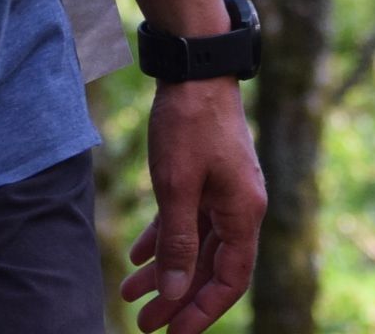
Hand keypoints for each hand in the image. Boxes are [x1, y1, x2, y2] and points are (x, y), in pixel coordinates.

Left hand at [119, 76, 265, 332]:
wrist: (195, 67)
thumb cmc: (190, 123)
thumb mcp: (177, 186)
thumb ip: (178, 242)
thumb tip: (176, 293)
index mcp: (243, 214)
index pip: (230, 281)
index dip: (202, 311)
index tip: (173, 333)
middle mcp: (238, 208)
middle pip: (209, 268)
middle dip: (177, 298)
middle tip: (144, 324)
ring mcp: (223, 192)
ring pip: (194, 246)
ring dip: (165, 272)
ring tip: (132, 295)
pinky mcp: (206, 177)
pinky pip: (186, 220)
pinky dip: (164, 240)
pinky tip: (138, 258)